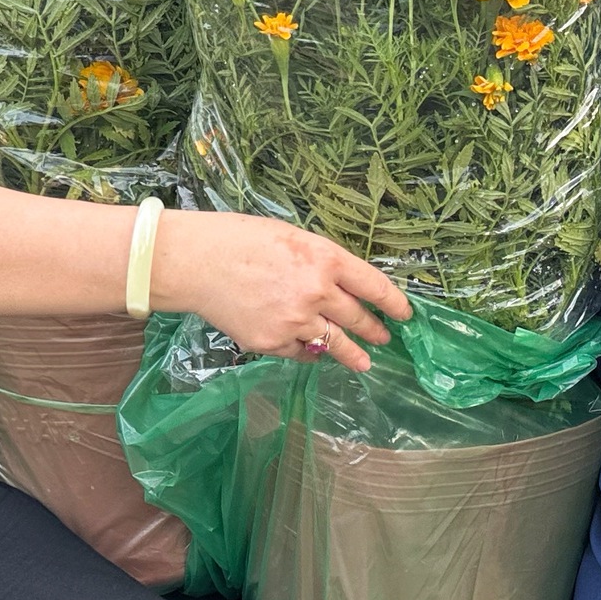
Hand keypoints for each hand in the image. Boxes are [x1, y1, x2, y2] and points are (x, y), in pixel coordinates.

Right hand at [151, 212, 410, 370]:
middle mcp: (317, 292)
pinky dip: (309, 352)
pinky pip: (301, 353)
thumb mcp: (294, 237)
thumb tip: (347, 286)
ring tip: (365, 362)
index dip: (394, 303)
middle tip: (385, 337)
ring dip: (353, 354)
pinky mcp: (272, 343)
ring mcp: (295, 322)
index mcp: (325, 259)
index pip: (375, 286)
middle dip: (376, 330)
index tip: (405, 314)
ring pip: (335, 344)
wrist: (195, 262)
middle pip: (359, 318)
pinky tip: (314, 352)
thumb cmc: (241, 240)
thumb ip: (323, 262)